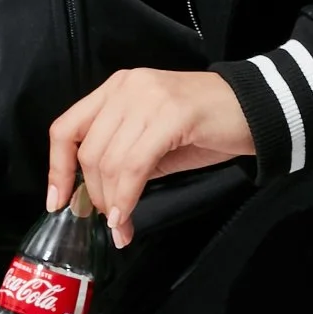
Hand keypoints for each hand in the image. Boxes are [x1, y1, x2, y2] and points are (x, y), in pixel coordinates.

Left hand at [46, 65, 255, 244]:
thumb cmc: (206, 128)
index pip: (67, 127)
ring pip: (109, 161)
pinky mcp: (171, 115)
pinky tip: (128, 218)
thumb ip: (121, 158)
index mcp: (116, 89)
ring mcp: (148, 98)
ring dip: (112, 203)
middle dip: (94, 195)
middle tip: (110, 221)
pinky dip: (127, 198)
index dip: (56, 168)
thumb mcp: (152, 140)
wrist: (256, 111)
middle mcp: (126, 88)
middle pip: (89, 151)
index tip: (58, 202)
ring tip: (121, 226)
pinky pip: (134, 165)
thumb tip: (93, 197)